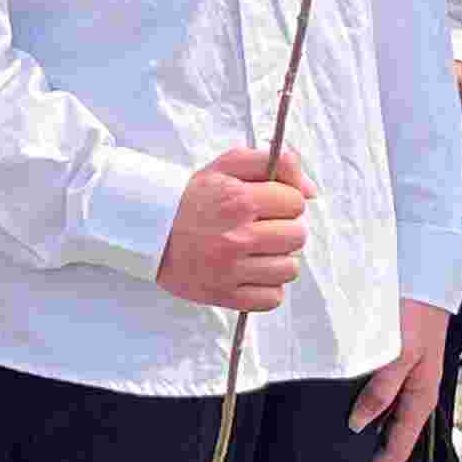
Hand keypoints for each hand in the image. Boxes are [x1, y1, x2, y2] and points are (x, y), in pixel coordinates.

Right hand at [156, 148, 311, 312]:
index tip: (268, 204)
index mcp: (238, 200)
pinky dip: (268, 287)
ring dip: (279, 259)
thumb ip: (273, 163)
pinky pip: (272, 298)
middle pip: (297, 235)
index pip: (296, 202)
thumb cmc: (193, 198)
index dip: (285, 200)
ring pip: (290, 269)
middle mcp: (237, 236)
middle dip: (285, 228)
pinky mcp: (225, 295)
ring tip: (258, 250)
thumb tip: (311, 190)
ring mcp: (231, 270)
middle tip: (264, 227)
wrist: (150, 232)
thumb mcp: (227, 166)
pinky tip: (252, 272)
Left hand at [349, 297, 452, 461]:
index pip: (398, 450)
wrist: (422, 276)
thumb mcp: (400, 354)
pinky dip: (360, 411)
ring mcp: (403, 382)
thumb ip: (381, 391)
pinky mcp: (392, 366)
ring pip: (382, 421)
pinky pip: (376, 400)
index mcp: (421, 399)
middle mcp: (413, 395)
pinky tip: (339, 411)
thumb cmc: (416, 313)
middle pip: (389, 440)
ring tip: (334, 448)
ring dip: (363, 437)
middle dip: (368, 461)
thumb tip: (359, 425)